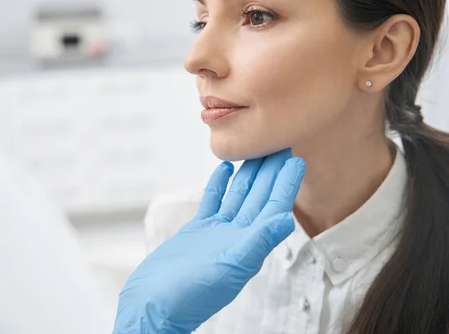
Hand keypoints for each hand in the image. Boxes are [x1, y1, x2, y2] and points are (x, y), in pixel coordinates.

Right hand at [113, 149, 304, 333]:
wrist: (153, 303)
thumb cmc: (190, 294)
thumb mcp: (229, 266)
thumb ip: (258, 241)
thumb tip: (288, 219)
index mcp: (249, 245)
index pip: (273, 207)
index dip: (285, 184)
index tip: (295, 158)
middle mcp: (237, 237)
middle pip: (258, 197)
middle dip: (270, 172)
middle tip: (279, 144)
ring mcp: (216, 232)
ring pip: (237, 196)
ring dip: (248, 174)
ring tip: (257, 149)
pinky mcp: (196, 231)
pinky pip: (213, 202)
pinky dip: (219, 185)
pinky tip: (225, 169)